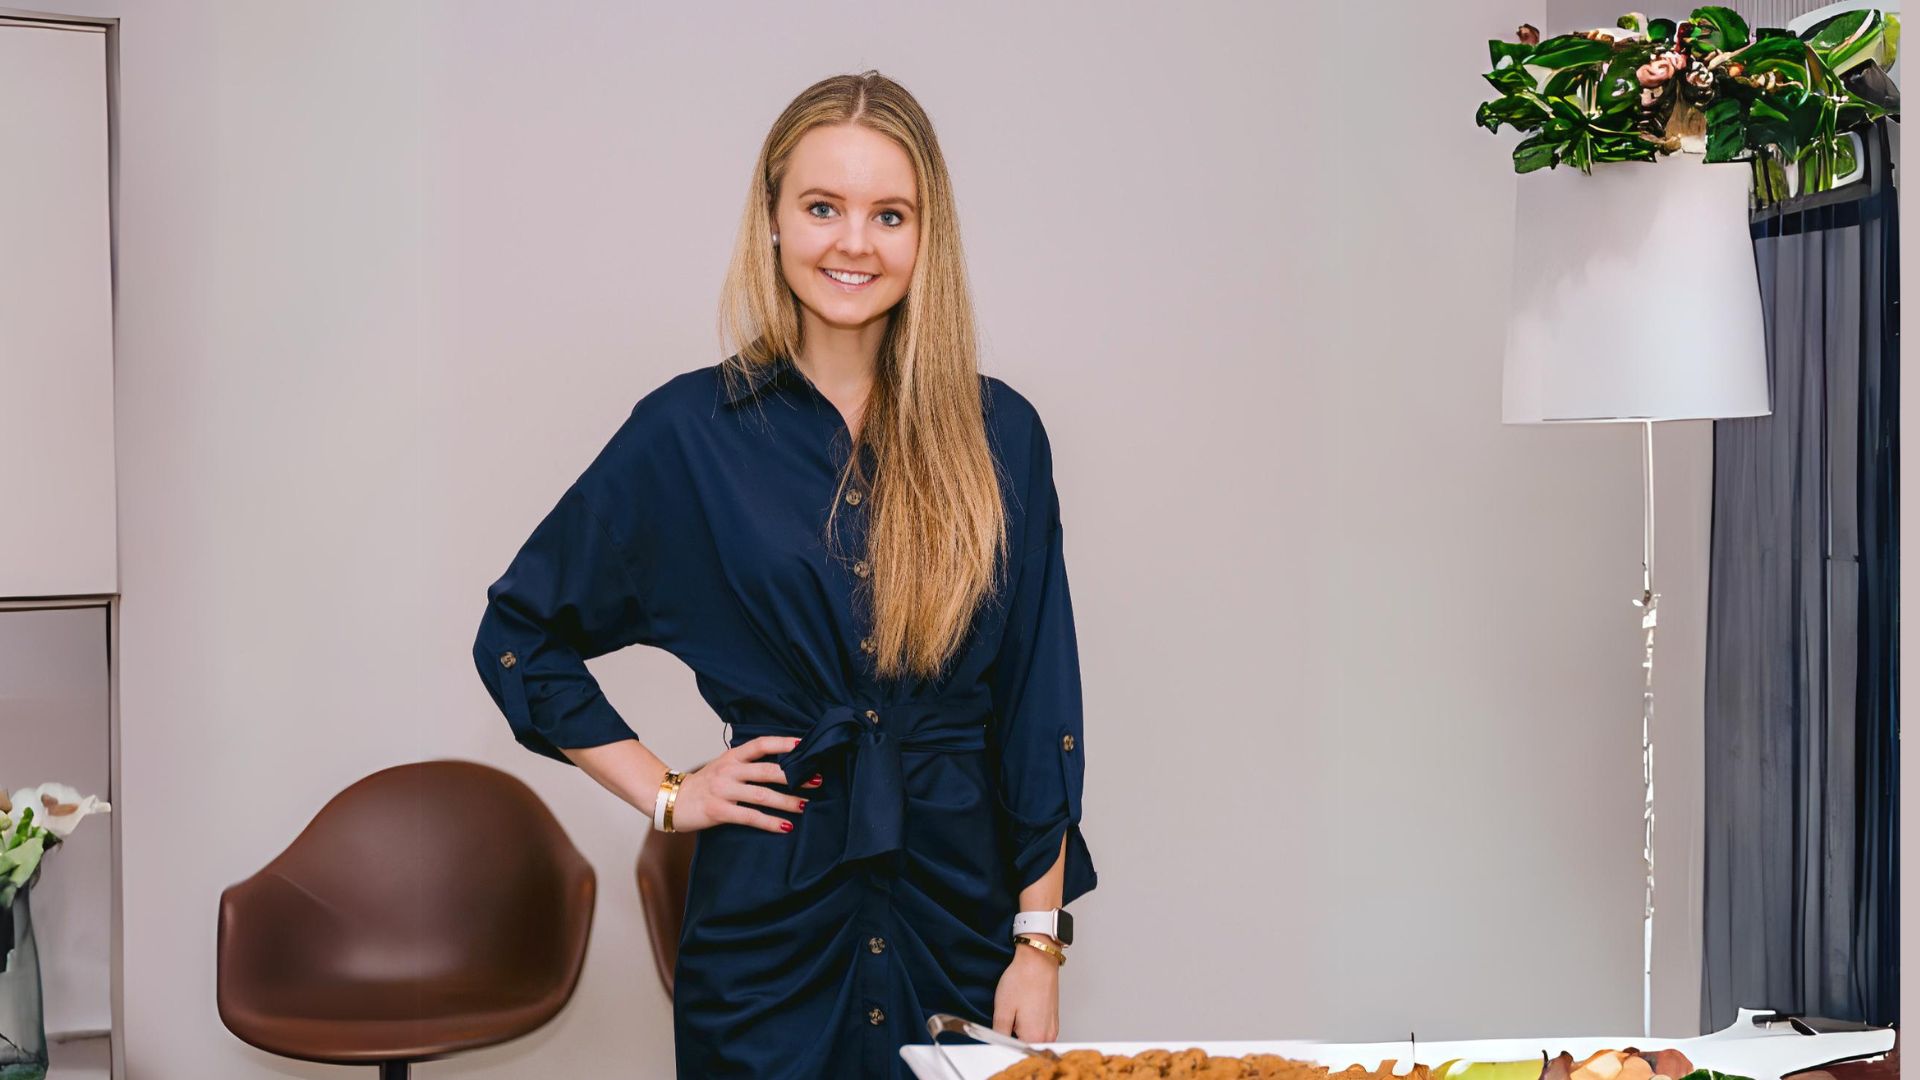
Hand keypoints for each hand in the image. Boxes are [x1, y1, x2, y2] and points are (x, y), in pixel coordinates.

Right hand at [664, 736, 821, 833]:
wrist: (671, 800)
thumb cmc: (704, 785)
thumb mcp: (723, 767)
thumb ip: (746, 765)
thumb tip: (782, 767)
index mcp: (731, 756)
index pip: (760, 744)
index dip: (783, 743)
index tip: (805, 744)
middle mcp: (728, 770)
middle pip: (767, 770)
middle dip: (795, 776)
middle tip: (817, 780)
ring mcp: (723, 790)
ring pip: (762, 795)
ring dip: (787, 801)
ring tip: (805, 805)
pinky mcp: (718, 811)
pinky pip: (750, 816)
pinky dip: (770, 822)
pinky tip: (785, 827)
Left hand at [991, 937, 1060, 1042]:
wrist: (1039, 960)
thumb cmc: (1023, 979)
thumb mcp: (1002, 1008)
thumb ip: (999, 1033)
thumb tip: (996, 1046)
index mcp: (1034, 1036)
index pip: (1016, 1053)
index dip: (1003, 1046)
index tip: (998, 1035)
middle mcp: (1047, 1036)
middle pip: (1025, 1048)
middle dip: (1013, 1040)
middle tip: (1006, 1020)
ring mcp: (1053, 1028)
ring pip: (1032, 1039)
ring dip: (1021, 1032)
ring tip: (1016, 1013)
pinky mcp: (1053, 1020)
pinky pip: (1040, 1031)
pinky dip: (1030, 1025)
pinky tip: (1024, 1010)